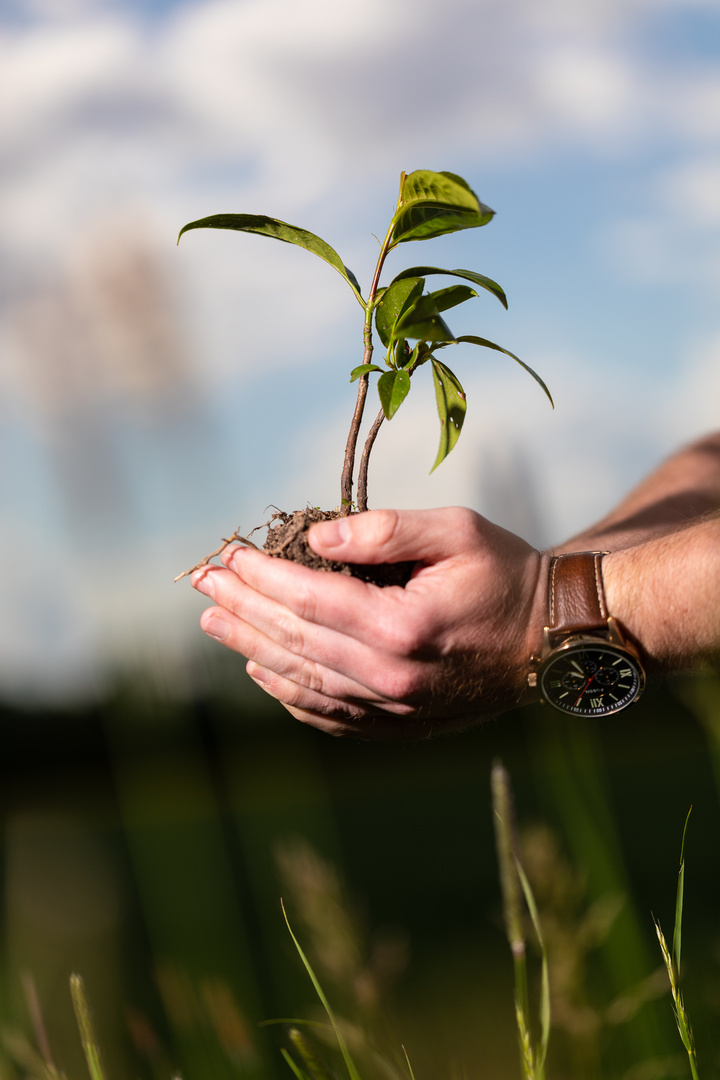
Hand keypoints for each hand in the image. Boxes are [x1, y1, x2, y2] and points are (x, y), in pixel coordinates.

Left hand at [191, 508, 546, 737]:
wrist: (549, 641)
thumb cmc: (505, 575)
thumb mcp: (457, 531)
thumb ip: (385, 530)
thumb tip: (315, 539)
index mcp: (403, 626)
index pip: (309, 599)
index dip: (261, 576)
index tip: (229, 555)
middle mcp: (391, 677)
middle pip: (294, 640)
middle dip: (242, 608)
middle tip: (202, 583)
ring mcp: (393, 709)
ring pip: (301, 680)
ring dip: (251, 648)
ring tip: (214, 622)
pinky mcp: (397, 726)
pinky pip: (326, 713)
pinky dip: (286, 691)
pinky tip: (260, 668)